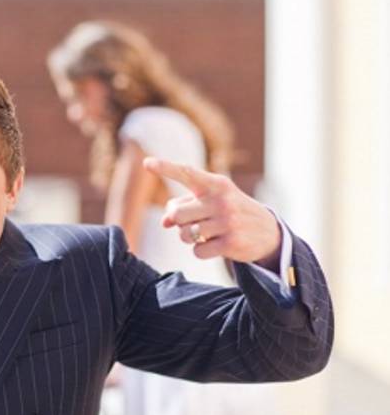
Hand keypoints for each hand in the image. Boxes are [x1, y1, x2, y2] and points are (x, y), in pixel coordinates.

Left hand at [143, 157, 280, 264]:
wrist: (269, 232)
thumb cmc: (230, 212)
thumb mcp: (211, 201)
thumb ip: (184, 206)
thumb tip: (164, 222)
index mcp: (216, 184)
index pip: (187, 173)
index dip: (165, 168)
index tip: (146, 163)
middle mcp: (222, 200)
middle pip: (176, 214)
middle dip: (178, 222)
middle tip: (193, 222)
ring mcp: (227, 222)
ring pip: (185, 234)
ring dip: (189, 237)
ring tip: (204, 233)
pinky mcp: (231, 243)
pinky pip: (197, 251)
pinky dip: (200, 251)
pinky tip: (215, 245)